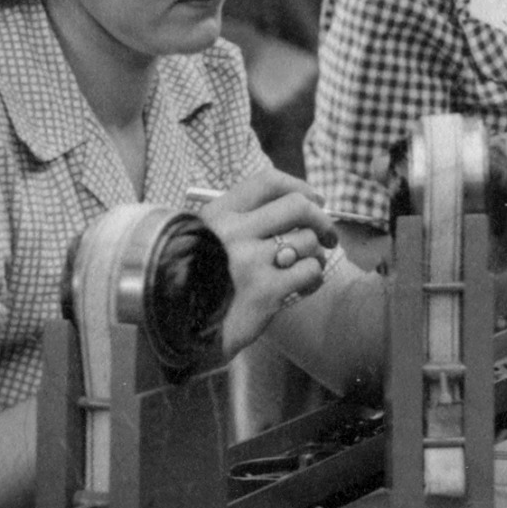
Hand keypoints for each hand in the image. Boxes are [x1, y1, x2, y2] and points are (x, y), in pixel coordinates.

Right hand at [201, 167, 333, 358]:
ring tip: (305, 266)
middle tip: (327, 235)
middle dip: (321, 219)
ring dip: (315, 254)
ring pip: (307, 241)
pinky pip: (309, 272)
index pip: (269, 182)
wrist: (179, 325)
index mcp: (219, 214)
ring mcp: (250, 262)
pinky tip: (303, 285)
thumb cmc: (201, 279)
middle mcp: (234, 233)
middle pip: (298, 207)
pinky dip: (314, 278)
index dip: (299, 186)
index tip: (314, 199)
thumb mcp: (208, 237)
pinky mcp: (265, 292)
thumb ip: (244, 219)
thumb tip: (302, 204)